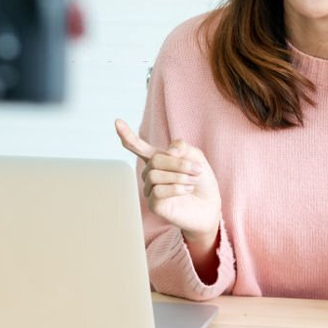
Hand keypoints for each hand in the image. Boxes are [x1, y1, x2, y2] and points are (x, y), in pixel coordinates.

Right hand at [115, 119, 220, 243]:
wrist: (210, 205)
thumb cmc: (202, 181)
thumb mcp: (196, 156)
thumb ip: (181, 146)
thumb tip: (166, 152)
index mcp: (158, 159)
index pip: (138, 146)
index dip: (127, 135)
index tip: (117, 121)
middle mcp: (150, 173)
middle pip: (155, 160)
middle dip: (178, 163)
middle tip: (197, 169)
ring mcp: (150, 189)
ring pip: (154, 175)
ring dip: (178, 176)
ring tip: (192, 181)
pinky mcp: (153, 204)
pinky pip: (157, 191)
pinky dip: (176, 188)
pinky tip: (187, 190)